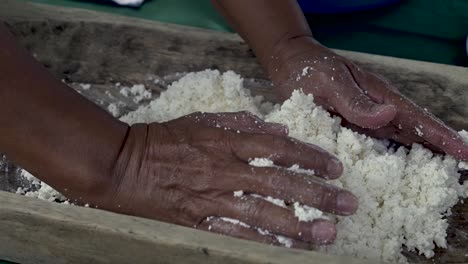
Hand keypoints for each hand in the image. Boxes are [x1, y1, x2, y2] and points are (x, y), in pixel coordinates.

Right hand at [87, 112, 357, 247]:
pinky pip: (234, 235)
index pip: (278, 148)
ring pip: (262, 215)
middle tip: (347, 204)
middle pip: (279, 183)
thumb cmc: (162, 139)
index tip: (334, 167)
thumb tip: (276, 129)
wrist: (121, 164)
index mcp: (225, 142)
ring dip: (297, 226)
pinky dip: (261, 244)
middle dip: (317, 194)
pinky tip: (286, 250)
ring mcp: (211, 199)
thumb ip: (239, 123)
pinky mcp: (197, 222)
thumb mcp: (201, 119)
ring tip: (328, 234)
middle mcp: (223, 170)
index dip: (309, 157)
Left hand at [268, 36, 467, 159]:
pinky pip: (375, 147)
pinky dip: (389, 160)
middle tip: (461, 173)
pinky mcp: (350, 129)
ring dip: (419, 158)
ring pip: (398, 142)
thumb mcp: (331, 80)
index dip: (440, 136)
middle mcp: (376, 111)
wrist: (289, 64)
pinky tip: (396, 175)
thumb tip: (388, 115)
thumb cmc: (309, 67)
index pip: (416, 119)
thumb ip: (355, 100)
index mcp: (378, 96)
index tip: (464, 153)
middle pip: (414, 133)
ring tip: (439, 178)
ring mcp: (365, 121)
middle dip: (438, 151)